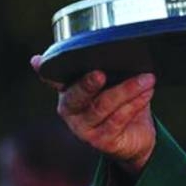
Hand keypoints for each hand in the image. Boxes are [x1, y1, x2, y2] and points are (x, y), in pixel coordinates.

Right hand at [31, 56, 156, 175]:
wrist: (137, 137)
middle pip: (76, 95)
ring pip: (102, 106)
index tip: (38, 61)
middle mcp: (70, 110)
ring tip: (147, 78)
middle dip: (87, 84)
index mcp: (69, 91)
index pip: (53, 79)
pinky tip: (147, 93)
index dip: (46, 71)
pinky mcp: (101, 141)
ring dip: (127, 90)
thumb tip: (107, 44)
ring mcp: (83, 128)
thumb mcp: (114, 81)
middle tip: (101, 74)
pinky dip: (135, 104)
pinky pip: (118, 119)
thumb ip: (104, 65)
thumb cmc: (122, 102)